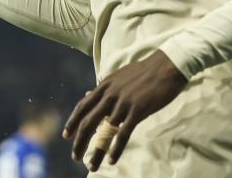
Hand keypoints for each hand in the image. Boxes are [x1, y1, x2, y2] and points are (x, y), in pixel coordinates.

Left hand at [62, 50, 188, 170]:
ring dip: (97, 151)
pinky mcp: (137, 111)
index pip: (82, 106)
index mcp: (104, 86)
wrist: (166, 66)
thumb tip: (87, 93)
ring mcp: (122, 103)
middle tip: (75, 156)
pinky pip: (123, 134)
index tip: (66, 136)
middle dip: (79, 141)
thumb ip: (103, 88)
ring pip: (104, 132)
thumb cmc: (143, 71)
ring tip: (92, 165)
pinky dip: (116, 149)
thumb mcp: (118, 77)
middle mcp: (109, 95)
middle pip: (88, 121)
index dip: (72, 122)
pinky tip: (111, 160)